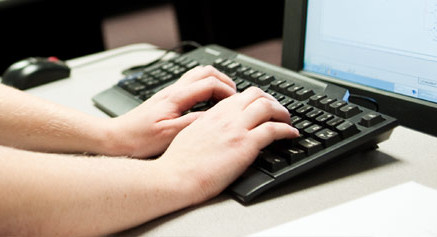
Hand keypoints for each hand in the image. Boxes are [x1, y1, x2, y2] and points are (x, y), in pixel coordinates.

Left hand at [107, 65, 235, 157]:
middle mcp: (173, 91)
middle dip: (224, 80)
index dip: (227, 90)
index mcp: (175, 97)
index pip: (209, 83)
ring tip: (224, 98)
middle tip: (234, 95)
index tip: (236, 102)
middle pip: (205, 71)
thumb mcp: (169, 134)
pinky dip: (204, 89)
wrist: (116, 138)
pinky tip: (205, 104)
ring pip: (197, 76)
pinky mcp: (166, 100)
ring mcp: (169, 94)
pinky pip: (190, 86)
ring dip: (214, 82)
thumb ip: (193, 122)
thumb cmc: (138, 138)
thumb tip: (215, 115)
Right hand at [158, 87, 299, 203]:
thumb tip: (217, 130)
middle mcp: (226, 117)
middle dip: (272, 100)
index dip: (255, 99)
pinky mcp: (245, 145)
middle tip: (278, 110)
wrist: (174, 176)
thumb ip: (206, 127)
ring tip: (288, 120)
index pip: (240, 96)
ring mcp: (236, 129)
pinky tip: (291, 134)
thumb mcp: (190, 135)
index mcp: (212, 114)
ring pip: (268, 107)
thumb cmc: (178, 162)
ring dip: (283, 112)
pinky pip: (274, 129)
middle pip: (256, 95)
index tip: (261, 107)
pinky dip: (287, 129)